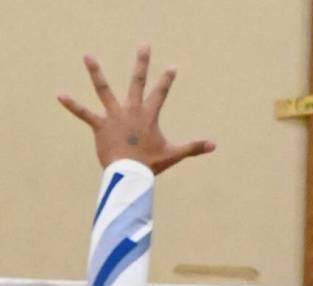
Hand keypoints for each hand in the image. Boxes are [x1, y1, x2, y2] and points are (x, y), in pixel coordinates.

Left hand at [59, 45, 214, 173]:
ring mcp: (114, 116)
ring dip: (96, 72)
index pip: (161, 94)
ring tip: (88, 56)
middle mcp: (131, 110)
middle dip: (142, 63)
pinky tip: (59, 94)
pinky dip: (72, 104)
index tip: (171, 67)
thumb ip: (194, 147)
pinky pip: (84, 114)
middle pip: (137, 82)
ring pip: (104, 90)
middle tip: (145, 45)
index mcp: (148, 116)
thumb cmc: (151, 165)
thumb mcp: (174, 154)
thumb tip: (215, 145)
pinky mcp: (100, 126)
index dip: (167, 80)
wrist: (131, 174)